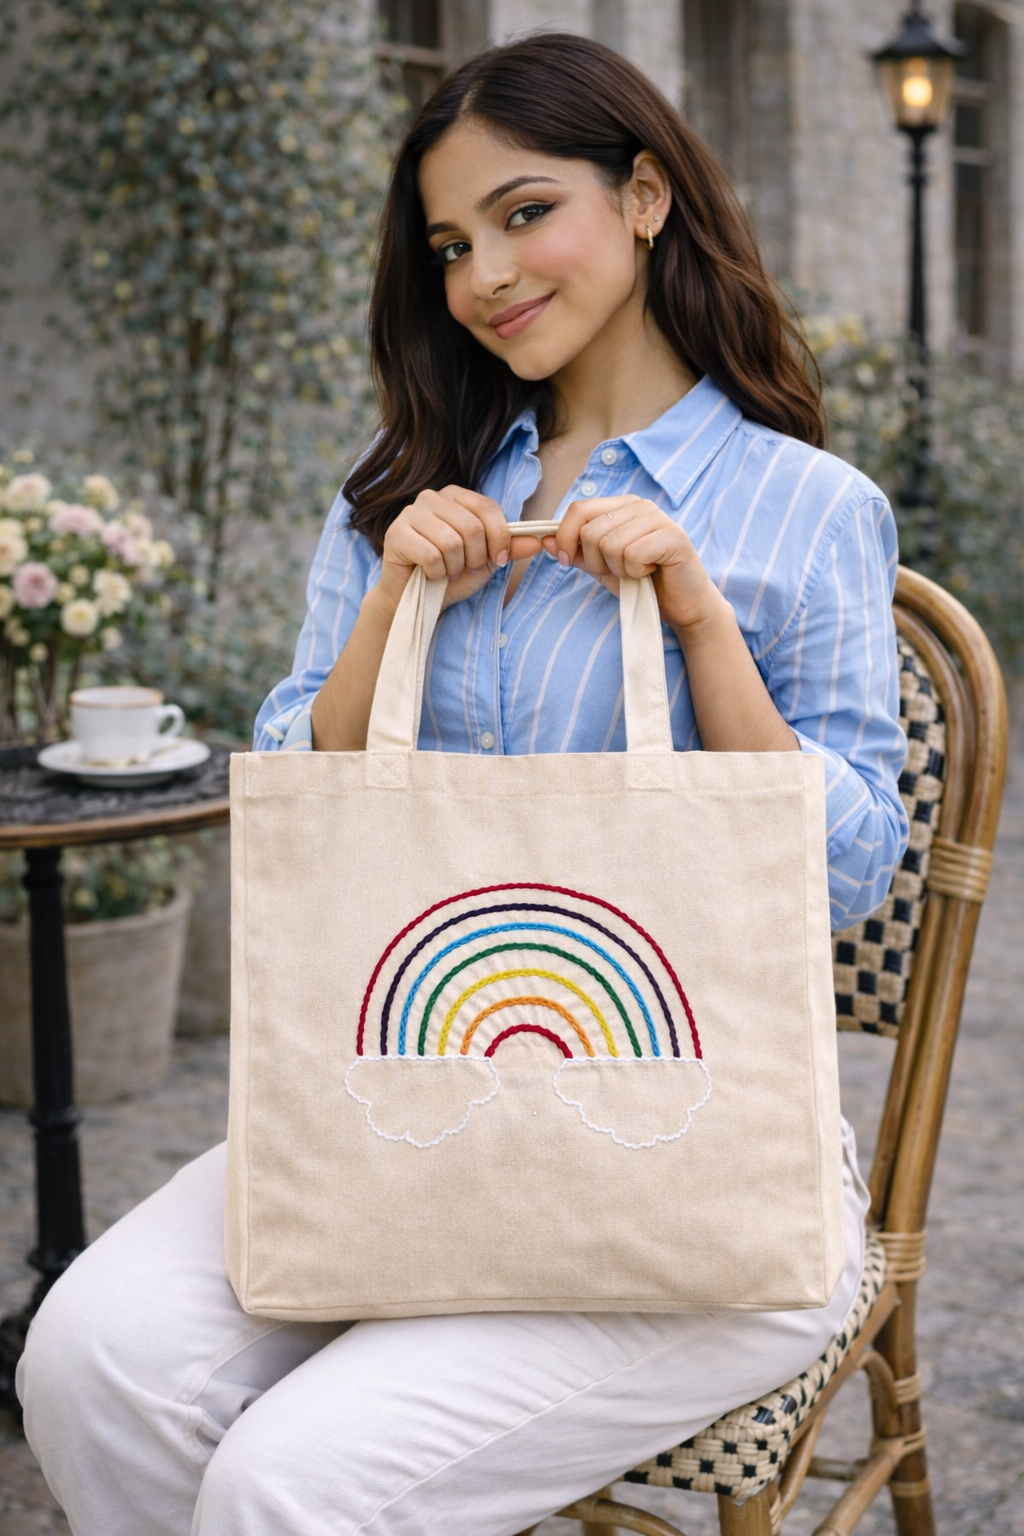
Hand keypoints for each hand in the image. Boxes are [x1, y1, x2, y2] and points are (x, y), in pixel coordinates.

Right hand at [377, 486, 545, 615]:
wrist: (415, 600)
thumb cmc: (450, 575)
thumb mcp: (487, 561)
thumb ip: (510, 548)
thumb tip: (539, 541)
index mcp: (455, 496)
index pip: (488, 507)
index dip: (500, 537)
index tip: (499, 559)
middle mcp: (432, 497)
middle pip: (471, 526)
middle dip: (476, 557)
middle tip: (466, 569)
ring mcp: (410, 513)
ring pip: (451, 542)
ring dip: (455, 567)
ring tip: (447, 571)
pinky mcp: (395, 534)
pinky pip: (431, 555)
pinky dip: (437, 573)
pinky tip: (430, 574)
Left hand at [541, 495, 726, 633]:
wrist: (683, 606)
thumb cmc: (644, 585)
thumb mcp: (602, 568)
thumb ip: (577, 552)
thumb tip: (544, 539)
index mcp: (621, 506)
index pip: (578, 509)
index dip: (565, 537)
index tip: (568, 562)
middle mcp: (640, 505)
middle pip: (591, 530)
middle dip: (596, 561)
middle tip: (618, 572)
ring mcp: (659, 518)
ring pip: (610, 544)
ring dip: (618, 569)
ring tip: (637, 572)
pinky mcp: (674, 537)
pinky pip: (633, 554)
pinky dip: (636, 572)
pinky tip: (651, 573)